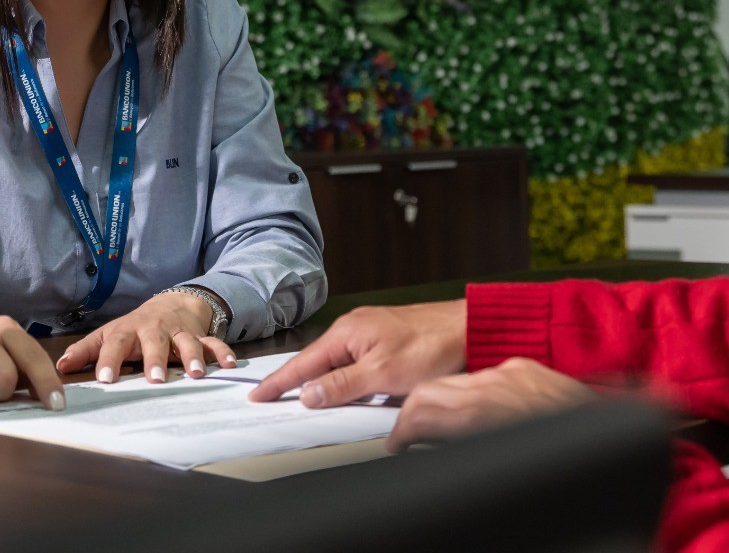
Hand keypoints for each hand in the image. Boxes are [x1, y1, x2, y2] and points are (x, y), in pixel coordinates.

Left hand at [55, 293, 236, 383]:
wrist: (172, 303)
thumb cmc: (135, 327)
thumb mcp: (109, 334)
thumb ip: (86, 352)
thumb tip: (60, 368)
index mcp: (129, 331)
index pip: (116, 343)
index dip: (109, 360)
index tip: (105, 380)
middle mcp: (155, 330)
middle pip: (154, 342)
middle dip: (155, 359)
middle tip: (155, 379)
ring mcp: (179, 332)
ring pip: (187, 342)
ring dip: (193, 357)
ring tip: (197, 375)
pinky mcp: (200, 335)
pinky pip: (214, 342)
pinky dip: (223, 352)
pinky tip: (230, 366)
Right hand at [249, 300, 468, 406]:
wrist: (470, 328)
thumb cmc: (432, 345)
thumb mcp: (383, 373)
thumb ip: (342, 385)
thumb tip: (308, 394)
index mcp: (347, 333)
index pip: (303, 363)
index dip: (279, 382)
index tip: (258, 396)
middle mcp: (354, 329)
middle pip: (317, 363)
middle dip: (295, 383)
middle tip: (272, 399)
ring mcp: (370, 333)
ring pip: (337, 364)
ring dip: (322, 382)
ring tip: (302, 398)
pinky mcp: (385, 340)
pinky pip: (354, 362)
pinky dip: (344, 377)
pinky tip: (344, 389)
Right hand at [387, 358, 596, 451]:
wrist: (627, 429)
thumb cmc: (577, 459)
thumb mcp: (504, 457)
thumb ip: (464, 444)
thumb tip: (438, 451)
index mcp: (485, 413)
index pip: (421, 412)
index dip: (400, 431)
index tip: (397, 444)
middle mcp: (495, 386)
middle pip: (430, 390)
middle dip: (411, 413)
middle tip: (406, 436)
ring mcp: (513, 372)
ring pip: (457, 380)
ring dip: (440, 400)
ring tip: (438, 423)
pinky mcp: (529, 367)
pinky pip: (487, 375)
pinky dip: (472, 392)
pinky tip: (477, 409)